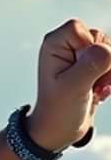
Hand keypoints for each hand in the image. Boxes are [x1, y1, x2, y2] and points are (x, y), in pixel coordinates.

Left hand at [27, 20, 110, 150]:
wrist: (60, 130)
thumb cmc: (58, 111)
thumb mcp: (72, 89)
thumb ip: (89, 67)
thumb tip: (106, 49)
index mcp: (54, 45)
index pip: (79, 29)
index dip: (87, 47)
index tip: (80, 70)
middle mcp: (66, 45)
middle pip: (99, 38)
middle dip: (103, 62)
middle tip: (92, 84)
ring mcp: (79, 54)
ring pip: (109, 49)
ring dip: (109, 72)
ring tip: (95, 90)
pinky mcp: (91, 64)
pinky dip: (110, 77)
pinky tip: (99, 92)